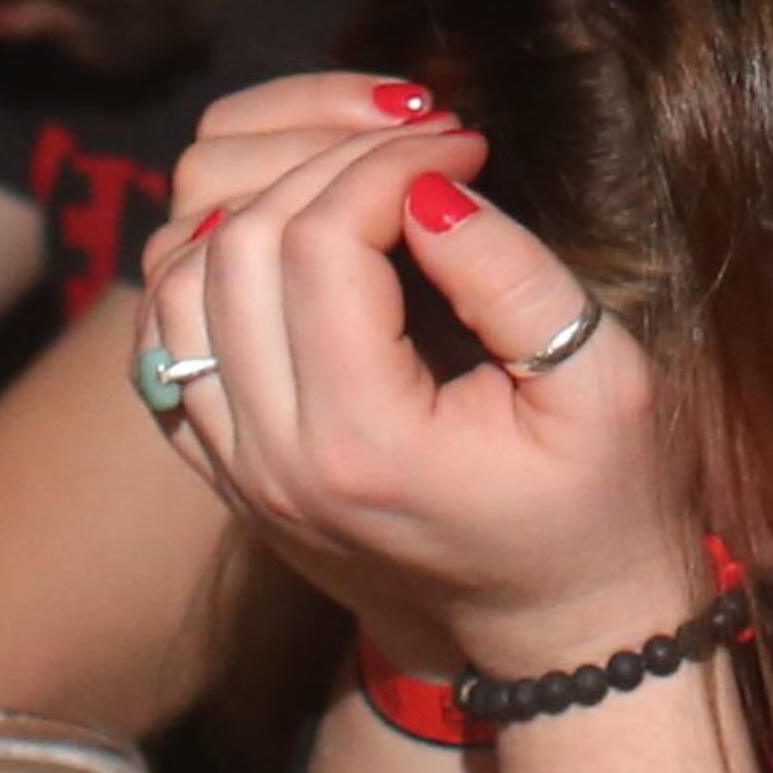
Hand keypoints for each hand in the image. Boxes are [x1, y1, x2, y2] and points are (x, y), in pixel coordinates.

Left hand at [137, 81, 699, 676]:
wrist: (561, 631)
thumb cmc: (604, 508)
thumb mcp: (607, 385)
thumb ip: (512, 277)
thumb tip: (427, 184)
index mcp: (365, 444)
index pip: (320, 242)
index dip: (387, 161)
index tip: (463, 142)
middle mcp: (273, 461)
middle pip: (235, 244)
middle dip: (323, 161)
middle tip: (412, 142)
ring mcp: (236, 471)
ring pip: (174, 281)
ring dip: (255, 202)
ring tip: (351, 178)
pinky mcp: (225, 470)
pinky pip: (165, 337)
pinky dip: (209, 266)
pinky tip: (293, 241)